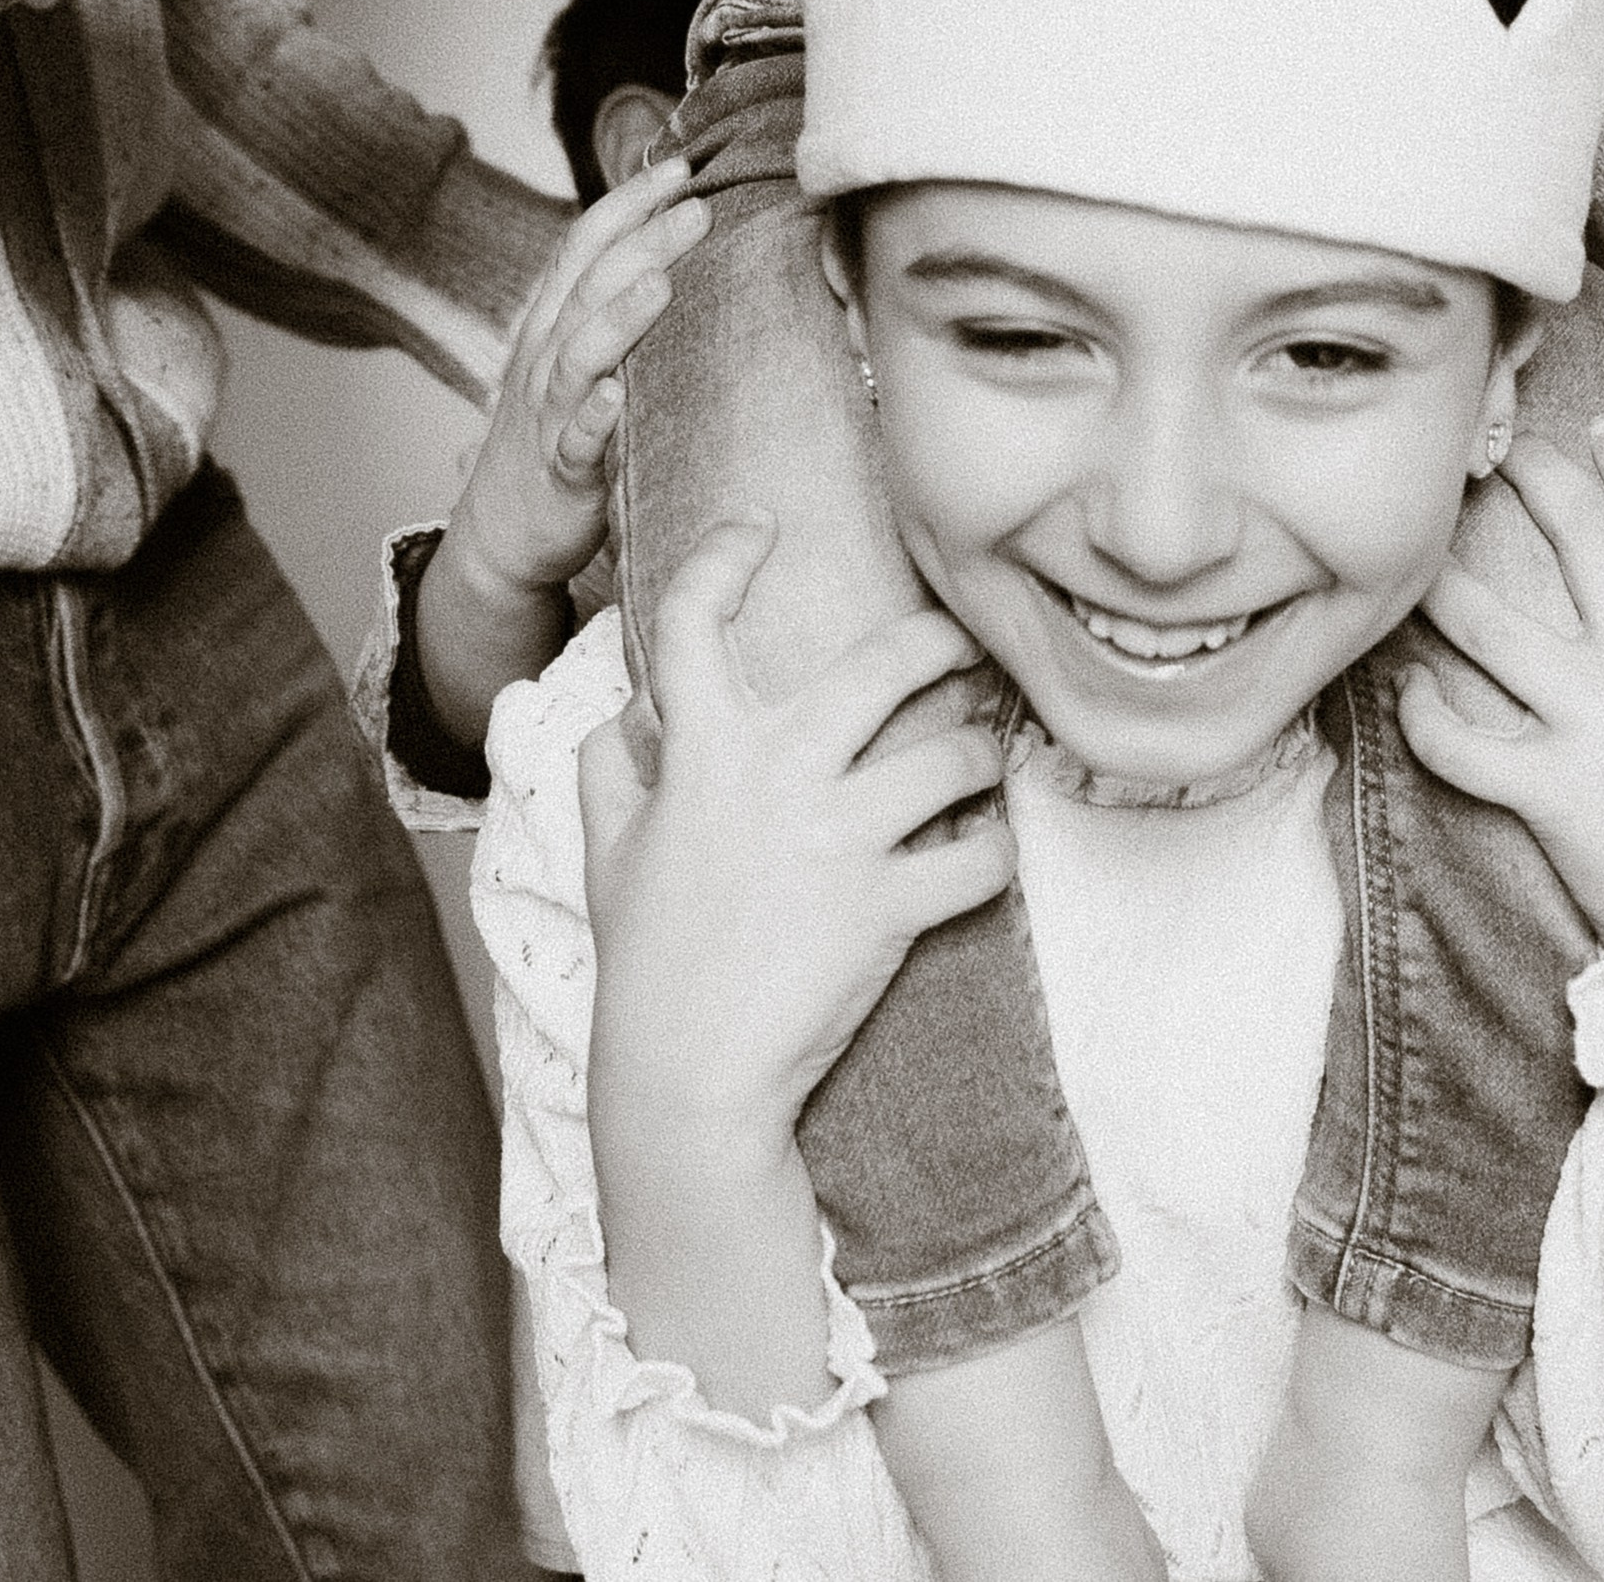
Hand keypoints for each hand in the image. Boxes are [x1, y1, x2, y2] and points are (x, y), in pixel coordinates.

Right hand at [414, 160, 707, 748]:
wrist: (504, 528)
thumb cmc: (557, 430)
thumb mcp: (576, 355)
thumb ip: (613, 303)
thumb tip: (676, 242)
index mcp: (552, 320)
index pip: (587, 242)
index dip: (630, 200)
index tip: (682, 165)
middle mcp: (545, 356)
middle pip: (590, 285)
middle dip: (644, 242)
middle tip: (700, 209)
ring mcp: (549, 413)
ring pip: (578, 355)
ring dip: (618, 318)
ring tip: (661, 285)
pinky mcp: (560, 471)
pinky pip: (576, 441)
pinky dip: (594, 416)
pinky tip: (618, 395)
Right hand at [582, 519, 1012, 1155]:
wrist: (688, 1077)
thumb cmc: (646, 964)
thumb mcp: (606, 853)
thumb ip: (609, 769)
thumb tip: (620, 714)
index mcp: (698, 753)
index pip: (694, 622)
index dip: (722, 556)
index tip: (757, 527)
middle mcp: (776, 776)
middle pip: (883, 665)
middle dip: (941, 639)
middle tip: (964, 639)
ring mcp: (840, 841)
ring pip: (954, 759)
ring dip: (987, 754)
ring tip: (992, 755)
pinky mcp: (889, 907)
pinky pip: (979, 860)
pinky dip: (996, 852)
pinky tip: (990, 849)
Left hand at [1397, 421, 1603, 1184]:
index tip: (1596, 431)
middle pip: (1584, 545)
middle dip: (1537, 483)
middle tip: (1499, 453)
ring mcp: (1598, 725)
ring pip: (1493, 627)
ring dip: (1445, 582)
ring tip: (1419, 548)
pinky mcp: (1550, 790)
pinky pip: (1461, 741)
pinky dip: (1424, 716)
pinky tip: (1406, 690)